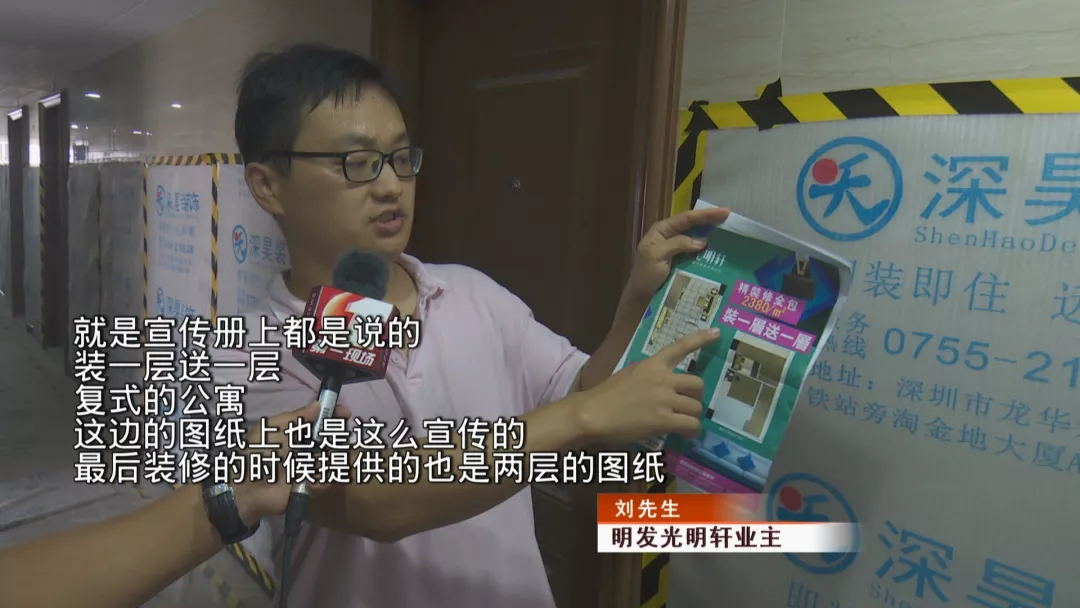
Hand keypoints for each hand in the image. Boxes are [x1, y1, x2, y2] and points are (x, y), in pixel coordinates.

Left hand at [232, 402, 350, 525]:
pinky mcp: (310, 487)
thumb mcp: (275, 427)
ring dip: (328, 461)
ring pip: (333, 459)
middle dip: (336, 439)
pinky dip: (320, 480)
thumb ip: (298, 416)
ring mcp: (309, 467)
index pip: (320, 420)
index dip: (334, 415)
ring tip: (315, 465)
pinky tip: (307, 481)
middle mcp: (304, 448)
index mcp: (295, 432)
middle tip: (332, 442)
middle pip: (331, 439)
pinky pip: (326, 481)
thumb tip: (318, 404)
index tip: (345, 414)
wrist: (249, 487)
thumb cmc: (260, 452)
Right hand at [577, 328, 720, 444]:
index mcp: (652, 364)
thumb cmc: (606, 396)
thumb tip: (662, 388)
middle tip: (688, 404)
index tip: (717, 333)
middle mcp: (663, 378)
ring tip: (684, 423)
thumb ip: (648, 376)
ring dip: (692, 416)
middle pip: (697, 383)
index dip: (700, 339)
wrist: (593, 413)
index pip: (680, 347)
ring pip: (696, 407)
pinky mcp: (664, 420)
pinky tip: (685, 433)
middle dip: (696, 396)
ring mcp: (665, 399)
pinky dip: (691, 430)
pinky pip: (691, 424)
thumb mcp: (629, 375)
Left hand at [624, 207, 730, 303]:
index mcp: (662, 230)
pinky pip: (697, 253)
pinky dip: (708, 251)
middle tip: (730, 218)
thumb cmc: (645, 274)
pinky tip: (720, 252)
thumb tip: (703, 241)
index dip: (705, 214)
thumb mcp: (657, 255)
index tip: (724, 212)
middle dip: (711, 221)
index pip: (686, 218)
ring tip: (729, 233)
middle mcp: (671, 236)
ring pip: (697, 238)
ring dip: (711, 236)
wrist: (641, 296)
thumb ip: (678, 244)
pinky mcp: (683, 262)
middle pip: (693, 225)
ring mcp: (677, 249)